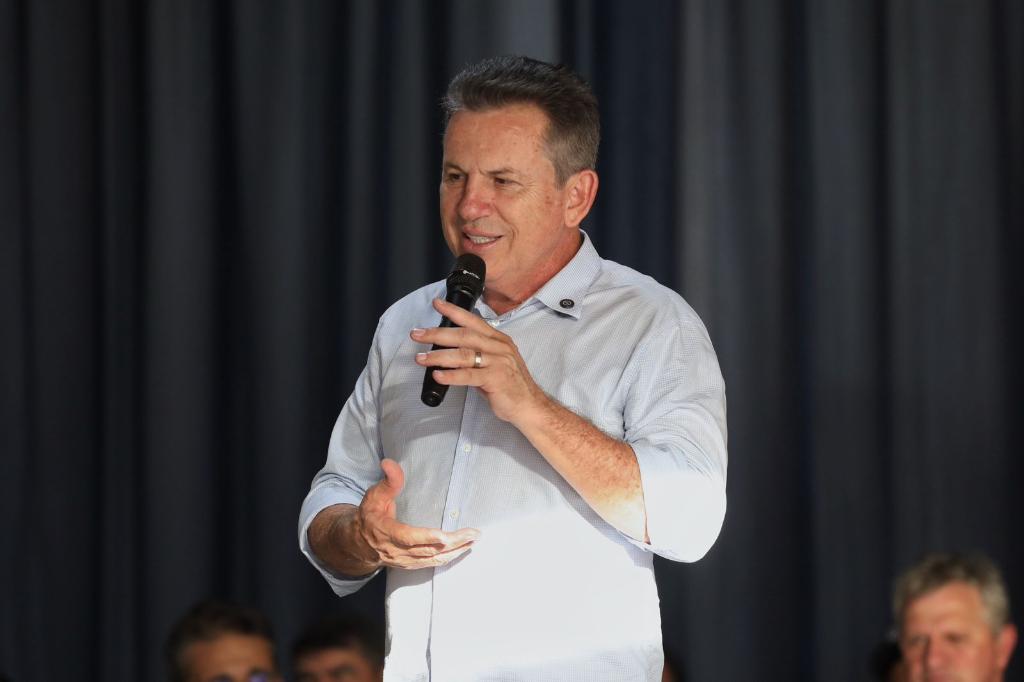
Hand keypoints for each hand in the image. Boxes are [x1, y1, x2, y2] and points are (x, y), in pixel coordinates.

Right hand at [356, 458, 479, 569]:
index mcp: (386, 532)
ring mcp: (404, 561)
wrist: (359, 543)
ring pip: (433, 559)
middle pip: (427, 550)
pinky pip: (432, 564)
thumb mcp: (374, 496)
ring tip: (474, 540)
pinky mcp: (411, 565)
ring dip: (456, 551)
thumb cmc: (369, 516)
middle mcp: (396, 550)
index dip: (426, 537)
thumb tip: (389, 462)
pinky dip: (449, 558)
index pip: (408, 537)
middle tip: (474, 534)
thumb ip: (387, 481)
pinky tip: (462, 550)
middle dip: (453, 543)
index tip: (445, 536)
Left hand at [412, 298, 549, 423]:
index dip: (454, 311)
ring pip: (463, 354)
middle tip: (417, 334)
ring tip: (420, 359)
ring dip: (438, 356)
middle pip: (463, 335)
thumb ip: (476, 353)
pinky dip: (451, 376)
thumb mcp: (495, 362)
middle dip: (437, 333)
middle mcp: (498, 347)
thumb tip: (451, 350)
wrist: (529, 405)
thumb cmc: (509, 384)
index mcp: (498, 339)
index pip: (473, 320)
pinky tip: (437, 376)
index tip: (437, 304)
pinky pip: (469, 376)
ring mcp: (498, 362)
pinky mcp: (495, 379)